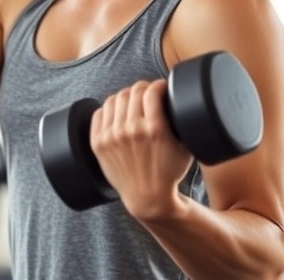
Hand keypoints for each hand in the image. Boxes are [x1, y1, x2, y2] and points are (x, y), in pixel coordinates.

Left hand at [90, 79, 192, 220]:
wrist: (148, 198)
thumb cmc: (169, 173)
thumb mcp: (185, 147)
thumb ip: (182, 123)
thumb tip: (179, 100)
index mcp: (154, 129)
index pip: (152, 91)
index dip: (158, 85)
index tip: (161, 87)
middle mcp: (131, 130)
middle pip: (133, 92)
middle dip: (143, 88)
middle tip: (148, 93)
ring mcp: (112, 137)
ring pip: (115, 99)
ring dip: (126, 95)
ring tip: (132, 100)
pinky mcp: (98, 143)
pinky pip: (99, 113)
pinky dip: (109, 107)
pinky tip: (116, 110)